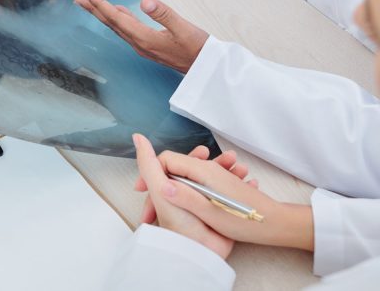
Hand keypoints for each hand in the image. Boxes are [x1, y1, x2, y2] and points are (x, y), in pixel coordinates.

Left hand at [74, 0, 207, 72]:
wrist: (206, 68)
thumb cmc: (198, 48)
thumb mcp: (184, 28)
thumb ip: (164, 14)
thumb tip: (145, 2)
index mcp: (145, 38)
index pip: (118, 20)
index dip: (101, 6)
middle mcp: (140, 43)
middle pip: (112, 24)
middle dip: (94, 11)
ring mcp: (144, 45)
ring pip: (118, 27)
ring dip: (103, 14)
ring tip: (90, 4)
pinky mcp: (150, 44)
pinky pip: (129, 30)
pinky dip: (119, 19)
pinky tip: (118, 12)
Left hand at [133, 133, 233, 259]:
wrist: (201, 251)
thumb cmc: (179, 222)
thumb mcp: (160, 188)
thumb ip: (148, 163)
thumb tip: (137, 137)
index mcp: (170, 189)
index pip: (180, 166)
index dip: (193, 157)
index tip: (203, 152)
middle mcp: (186, 196)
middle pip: (202, 172)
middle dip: (217, 163)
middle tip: (230, 158)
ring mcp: (204, 205)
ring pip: (219, 182)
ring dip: (232, 173)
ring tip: (242, 168)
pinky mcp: (219, 215)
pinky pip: (232, 197)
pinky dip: (242, 189)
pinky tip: (251, 183)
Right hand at [149, 146, 314, 250]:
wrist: (275, 225)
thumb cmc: (244, 220)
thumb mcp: (208, 211)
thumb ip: (183, 195)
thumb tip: (159, 183)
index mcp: (202, 172)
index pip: (166, 160)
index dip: (150, 173)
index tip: (141, 191)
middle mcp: (208, 170)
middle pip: (174, 169)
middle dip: (159, 184)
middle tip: (150, 207)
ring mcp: (215, 177)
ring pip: (185, 178)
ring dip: (173, 191)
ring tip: (164, 210)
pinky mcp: (220, 186)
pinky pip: (196, 184)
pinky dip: (186, 193)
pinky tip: (184, 210)